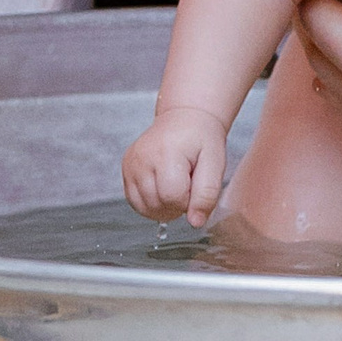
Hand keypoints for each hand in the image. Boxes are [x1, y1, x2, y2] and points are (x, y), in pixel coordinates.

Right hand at [122, 106, 228, 224]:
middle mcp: (142, 158)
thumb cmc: (201, 138)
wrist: (185, 118)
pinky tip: (163, 187)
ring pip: (144, 208)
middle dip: (176, 203)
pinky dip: (151, 202)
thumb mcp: (215, 162)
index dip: (188, 200)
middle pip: (157, 205)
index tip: (195, 184)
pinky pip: (135, 201)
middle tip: (187, 182)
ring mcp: (130, 163)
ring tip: (176, 184)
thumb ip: (206, 194)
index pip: (172, 198)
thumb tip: (195, 222)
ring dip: (163, 205)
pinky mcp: (126, 168)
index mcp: (165, 153)